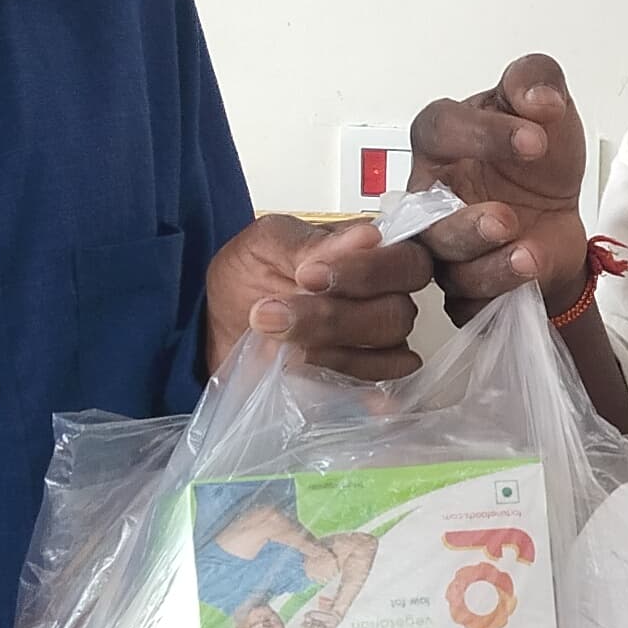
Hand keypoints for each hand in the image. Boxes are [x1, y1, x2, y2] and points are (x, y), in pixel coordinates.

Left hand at [200, 214, 432, 384]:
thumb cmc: (248, 275)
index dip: (367, 272)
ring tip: (279, 342)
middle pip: (398, 313)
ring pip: (389, 355)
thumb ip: (312, 242)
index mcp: (372, 255)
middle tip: (276, 314)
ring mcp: (377, 344)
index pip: (407, 261)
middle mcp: (385, 299)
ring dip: (332, 350)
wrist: (220, 324)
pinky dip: (346, 384)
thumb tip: (367, 237)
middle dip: (335, 317)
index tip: (307, 276)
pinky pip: (377, 389)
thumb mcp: (265, 245)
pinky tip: (309, 374)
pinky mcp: (360, 381)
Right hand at [409, 53, 592, 314]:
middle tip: (506, 217)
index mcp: (441, 142)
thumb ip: (536, 79)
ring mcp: (443, 246)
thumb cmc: (535, 159)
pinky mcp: (464, 289)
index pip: (438, 130)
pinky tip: (527, 278)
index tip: (536, 141)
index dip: (481, 134)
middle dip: (464, 220)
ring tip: (526, 255)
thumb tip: (539, 98)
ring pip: (444, 262)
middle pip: (424, 212)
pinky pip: (467, 301)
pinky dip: (498, 292)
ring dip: (485, 263)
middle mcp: (430, 195)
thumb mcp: (545, 105)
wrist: (560, 215)